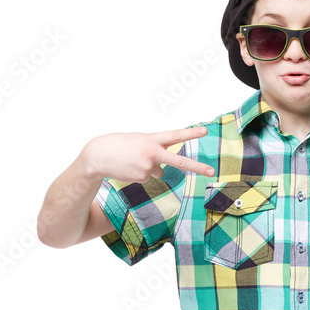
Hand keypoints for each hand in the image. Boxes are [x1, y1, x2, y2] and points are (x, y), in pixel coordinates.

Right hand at [83, 126, 214, 182]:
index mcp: (151, 139)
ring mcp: (147, 167)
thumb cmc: (119, 145)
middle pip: (178, 161)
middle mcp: (152, 153)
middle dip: (196, 167)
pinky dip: (140, 174)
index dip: (191, 133)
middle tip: (211, 171)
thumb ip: (155, 150)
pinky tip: (129, 168)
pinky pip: (147, 177)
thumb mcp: (139, 140)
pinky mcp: (142, 178)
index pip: (175, 135)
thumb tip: (163, 170)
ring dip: (148, 167)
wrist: (98, 156)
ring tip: (132, 161)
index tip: (205, 131)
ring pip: (158, 171)